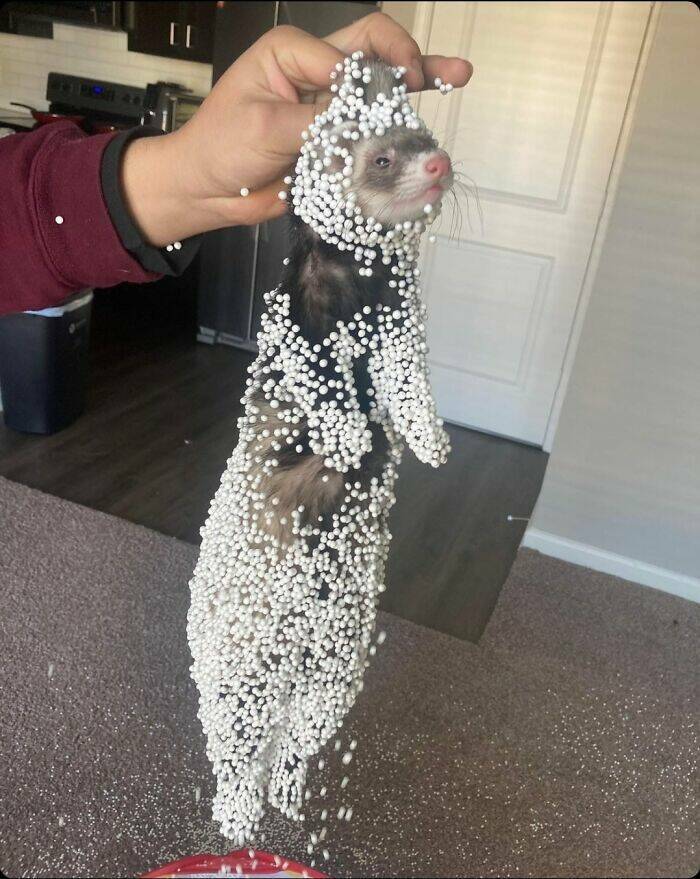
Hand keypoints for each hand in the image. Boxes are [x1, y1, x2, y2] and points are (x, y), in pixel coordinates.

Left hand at [121, 12, 472, 246]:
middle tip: (450, 74)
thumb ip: (317, 122)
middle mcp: (315, 72)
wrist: (206, 191)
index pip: (348, 54)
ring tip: (458, 77)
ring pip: (380, 89)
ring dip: (418, 83)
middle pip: (375, 53)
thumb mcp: (265, 127)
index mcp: (293, 52)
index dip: (371, 82)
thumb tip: (363, 126)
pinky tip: (428, 123)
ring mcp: (328, 107)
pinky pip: (371, 131)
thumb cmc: (219, 148)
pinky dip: (399, 130)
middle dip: (413, 59)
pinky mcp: (334, 140)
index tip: (375, 116)